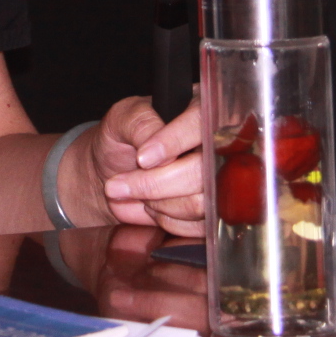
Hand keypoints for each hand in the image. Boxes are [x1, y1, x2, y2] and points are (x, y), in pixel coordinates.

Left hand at [85, 95, 204, 236]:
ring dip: (160, 204)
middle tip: (117, 186)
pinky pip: (199, 226)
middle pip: (202, 171)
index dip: (174, 142)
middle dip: (156, 184)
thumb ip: (138, 123)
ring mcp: (221, 181)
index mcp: (201, 109)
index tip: (142, 159)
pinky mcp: (216, 211)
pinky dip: (168, 221)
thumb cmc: (121, 139)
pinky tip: (150, 207)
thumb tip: (156, 146)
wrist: (114, 175)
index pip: (200, 123)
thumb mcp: (121, 119)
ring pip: (202, 203)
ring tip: (134, 193)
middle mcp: (218, 145)